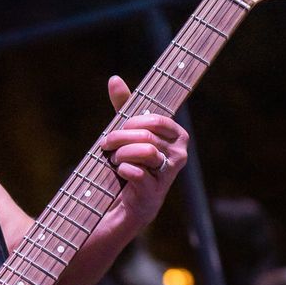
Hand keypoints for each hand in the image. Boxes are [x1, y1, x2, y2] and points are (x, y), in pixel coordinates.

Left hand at [101, 75, 186, 223]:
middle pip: (147, 136)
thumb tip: (114, 78)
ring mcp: (168, 176)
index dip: (133, 121)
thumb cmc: (128, 164)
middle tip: (106, 144)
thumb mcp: (126, 133)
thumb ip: (124, 106)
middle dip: (120, 137)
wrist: (123, 206)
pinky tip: (119, 172)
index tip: (118, 127)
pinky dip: (122, 169)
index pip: (157, 120)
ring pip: (145, 152)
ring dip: (122, 154)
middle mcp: (179, 155)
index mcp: (177, 137)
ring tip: (113, 160)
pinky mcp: (153, 193)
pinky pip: (137, 173)